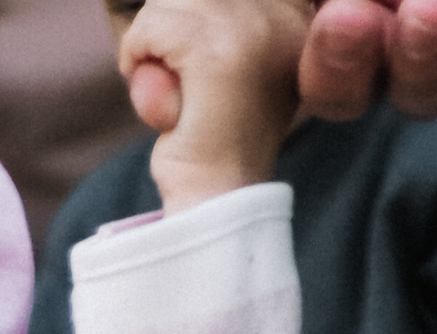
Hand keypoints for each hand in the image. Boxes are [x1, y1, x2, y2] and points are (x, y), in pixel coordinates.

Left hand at [115, 0, 317, 205]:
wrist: (215, 208)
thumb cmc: (212, 142)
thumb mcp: (224, 63)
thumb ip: (214, 22)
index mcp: (299, 16)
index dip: (193, 15)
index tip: (200, 69)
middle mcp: (290, 15)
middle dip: (169, 31)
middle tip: (186, 90)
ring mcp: (259, 30)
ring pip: (171, 1)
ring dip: (151, 48)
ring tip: (177, 97)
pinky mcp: (220, 53)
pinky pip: (153, 26)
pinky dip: (137, 58)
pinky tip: (160, 101)